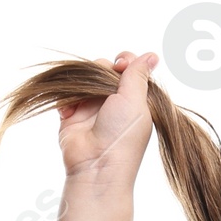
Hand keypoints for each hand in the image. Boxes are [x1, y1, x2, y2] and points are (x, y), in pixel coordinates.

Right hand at [57, 49, 156, 187]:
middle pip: (104, 68)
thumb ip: (139, 75)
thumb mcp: (136, 101)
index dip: (124, 62)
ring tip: (84, 100)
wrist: (96, 165)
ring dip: (82, 82)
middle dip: (101, 70)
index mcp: (134, 100)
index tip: (121, 66)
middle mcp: (114, 102)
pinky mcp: (73, 114)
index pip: (128, 68)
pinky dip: (67, 98)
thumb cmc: (123, 136)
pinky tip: (70, 111)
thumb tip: (153, 55)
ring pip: (84, 77)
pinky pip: (67, 93)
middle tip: (102, 85)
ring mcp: (93, 108)